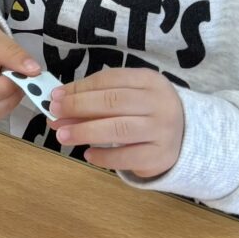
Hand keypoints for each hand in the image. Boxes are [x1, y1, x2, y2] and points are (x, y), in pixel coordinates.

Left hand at [51, 67, 185, 177]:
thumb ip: (96, 98)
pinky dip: (103, 156)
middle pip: (112, 102)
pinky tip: (88, 154)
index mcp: (149, 81)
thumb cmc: (145, 112)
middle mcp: (159, 103)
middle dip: (78, 107)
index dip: (79, 88)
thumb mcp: (127, 97)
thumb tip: (57, 103)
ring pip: (118, 129)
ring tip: (62, 135)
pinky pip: (126, 157)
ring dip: (85, 132)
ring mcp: (162, 130)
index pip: (109, 80)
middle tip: (54, 114)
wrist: (184, 137)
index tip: (55, 96)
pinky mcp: (160, 156)